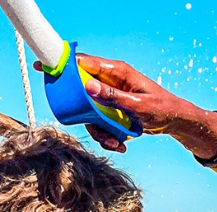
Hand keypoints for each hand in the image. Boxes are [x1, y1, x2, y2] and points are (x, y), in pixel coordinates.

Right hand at [34, 55, 216, 157]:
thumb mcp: (138, 105)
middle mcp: (110, 81)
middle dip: (86, 117)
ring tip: (116, 142)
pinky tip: (120, 144)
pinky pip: (98, 123)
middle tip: (101, 131)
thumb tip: (88, 85)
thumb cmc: (161, 107)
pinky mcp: (110, 110)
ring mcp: (109, 96)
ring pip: (89, 114)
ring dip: (100, 132)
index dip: (62, 64)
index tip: (43, 68)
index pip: (83, 62)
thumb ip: (113, 96)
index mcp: (116, 71)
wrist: (173, 120)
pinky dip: (107, 137)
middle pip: (81, 93)